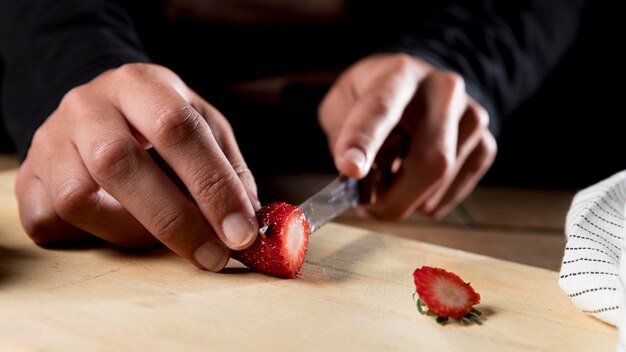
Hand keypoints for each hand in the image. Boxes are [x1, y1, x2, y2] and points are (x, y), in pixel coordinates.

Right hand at [15, 63, 259, 270]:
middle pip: (118, 162)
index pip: (176, 128)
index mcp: (141, 84)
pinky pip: (49, 219)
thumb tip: (250, 225)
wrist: (101, 108)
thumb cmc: (160, 123)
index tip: (240, 232)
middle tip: (212, 256)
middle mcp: (87, 104)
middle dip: (174, 220)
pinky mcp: (27, 175)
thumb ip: (227, 171)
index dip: (212, 185)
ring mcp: (50, 139)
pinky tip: (116, 224)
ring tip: (161, 234)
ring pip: (79, 197)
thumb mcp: (203, 127)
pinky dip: (89, 235)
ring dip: (131, 231)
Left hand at [319, 53, 496, 218]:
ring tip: (387, 185)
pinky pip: (454, 192)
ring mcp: (471, 116)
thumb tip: (356, 176)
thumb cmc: (372, 99)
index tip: (350, 170)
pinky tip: (412, 185)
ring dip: (407, 199)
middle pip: (430, 157)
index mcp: (399, 73)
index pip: (382, 108)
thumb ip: (342, 136)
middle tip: (366, 208)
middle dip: (394, 196)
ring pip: (443, 179)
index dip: (364, 141)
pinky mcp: (485, 144)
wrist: (417, 87)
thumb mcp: (341, 104)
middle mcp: (443, 89)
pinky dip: (426, 201)